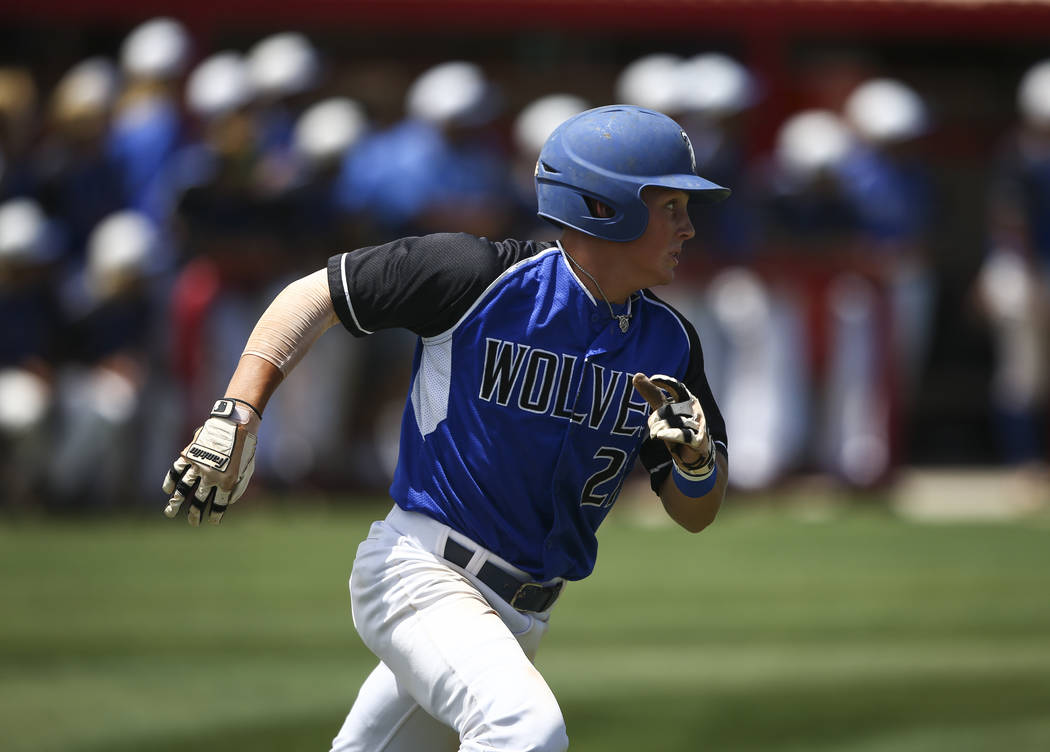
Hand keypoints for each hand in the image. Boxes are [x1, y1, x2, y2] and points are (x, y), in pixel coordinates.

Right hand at [162, 398, 259, 525]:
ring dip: (176, 502)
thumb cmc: (245, 447)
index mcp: (227, 481)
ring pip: (184, 489)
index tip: (212, 521)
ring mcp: (198, 466)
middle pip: (199, 500)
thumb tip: (228, 503)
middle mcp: (211, 476)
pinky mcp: (189, 455)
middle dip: (195, 513)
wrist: (234, 424)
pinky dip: (170, 480)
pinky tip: (168, 490)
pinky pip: (176, 470)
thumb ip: (238, 487)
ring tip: (170, 512)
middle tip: (192, 523)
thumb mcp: (247, 469)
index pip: (219, 504)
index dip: (215, 515)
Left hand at [632, 373, 714, 475]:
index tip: (653, 379)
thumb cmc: (677, 426)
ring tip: (656, 434)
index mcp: (687, 399)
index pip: (678, 387)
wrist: (693, 453)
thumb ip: (652, 393)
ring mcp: (697, 425)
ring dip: (661, 429)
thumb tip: (637, 375)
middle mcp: (694, 410)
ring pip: (675, 422)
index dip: (666, 382)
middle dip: (657, 417)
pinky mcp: (697, 440)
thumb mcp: (664, 409)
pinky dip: (671, 435)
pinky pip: (683, 435)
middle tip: (652, 426)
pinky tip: (660, 435)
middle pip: (671, 408)